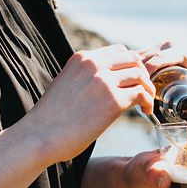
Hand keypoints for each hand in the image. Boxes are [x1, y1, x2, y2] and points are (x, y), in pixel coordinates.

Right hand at [29, 45, 154, 162]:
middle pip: (132, 59)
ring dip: (147, 88)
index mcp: (82, 58)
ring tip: (145, 103)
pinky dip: (148, 101)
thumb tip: (105, 86)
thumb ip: (85, 78)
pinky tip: (145, 111)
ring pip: (140, 75)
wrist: (38, 136)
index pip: (117, 51)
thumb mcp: (66, 85)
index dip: (129, 65)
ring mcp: (104, 82)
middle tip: (142, 91)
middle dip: (142, 74)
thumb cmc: (50, 120)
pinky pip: (141, 93)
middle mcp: (93, 65)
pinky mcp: (113, 102)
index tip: (131, 80)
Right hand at [138, 41, 186, 115]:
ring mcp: (163, 44)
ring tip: (134, 90)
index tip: (142, 91)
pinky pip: (143, 55)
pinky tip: (134, 80)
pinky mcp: (160, 46)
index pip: (157, 60)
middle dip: (137, 76)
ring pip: (141, 55)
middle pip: (145, 58)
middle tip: (136, 95)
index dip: (146, 75)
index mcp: (182, 51)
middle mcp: (170, 44)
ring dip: (134, 70)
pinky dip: (137, 66)